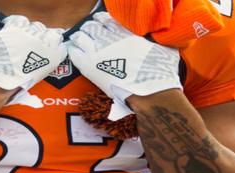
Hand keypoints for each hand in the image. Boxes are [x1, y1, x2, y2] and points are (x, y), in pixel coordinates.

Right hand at [0, 3, 66, 94]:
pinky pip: (61, 49)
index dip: (14, 26)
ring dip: (45, 39)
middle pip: (36, 27)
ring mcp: (43, 49)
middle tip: (22, 44)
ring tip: (37, 47)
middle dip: (29, 33)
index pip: (20, 20)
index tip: (9, 34)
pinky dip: (57, 49)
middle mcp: (32, 36)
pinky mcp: (50, 62)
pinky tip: (50, 53)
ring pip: (51, 35)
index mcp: (17, 28)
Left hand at [67, 12, 182, 105]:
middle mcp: (109, 38)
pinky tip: (73, 51)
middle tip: (88, 33)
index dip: (100, 20)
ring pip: (80, 36)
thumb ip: (156, 40)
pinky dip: (72, 50)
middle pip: (90, 26)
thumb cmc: (160, 72)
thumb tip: (162, 37)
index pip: (105, 19)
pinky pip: (74, 53)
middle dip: (89, 28)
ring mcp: (97, 51)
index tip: (99, 23)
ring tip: (78, 40)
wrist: (150, 91)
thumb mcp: (163, 48)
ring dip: (79, 37)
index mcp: (124, 32)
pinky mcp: (89, 66)